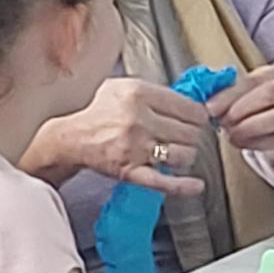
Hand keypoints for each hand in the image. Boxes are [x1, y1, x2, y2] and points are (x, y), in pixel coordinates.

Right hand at [47, 78, 209, 194]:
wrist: (73, 137)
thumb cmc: (100, 111)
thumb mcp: (124, 86)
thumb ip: (155, 90)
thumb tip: (189, 98)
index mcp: (139, 94)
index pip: (187, 106)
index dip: (199, 114)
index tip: (200, 118)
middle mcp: (138, 120)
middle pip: (189, 131)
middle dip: (194, 134)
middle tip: (189, 135)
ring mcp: (135, 147)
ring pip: (182, 154)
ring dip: (187, 154)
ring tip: (180, 151)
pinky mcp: (130, 171)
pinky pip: (162, 181)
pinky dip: (182, 186)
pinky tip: (196, 186)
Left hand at [206, 64, 273, 174]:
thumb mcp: (260, 96)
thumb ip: (238, 95)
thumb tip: (210, 103)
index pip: (255, 79)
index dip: (229, 93)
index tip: (209, 106)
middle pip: (268, 94)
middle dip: (239, 108)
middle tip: (221, 121)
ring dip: (248, 126)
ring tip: (231, 134)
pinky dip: (256, 142)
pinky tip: (242, 143)